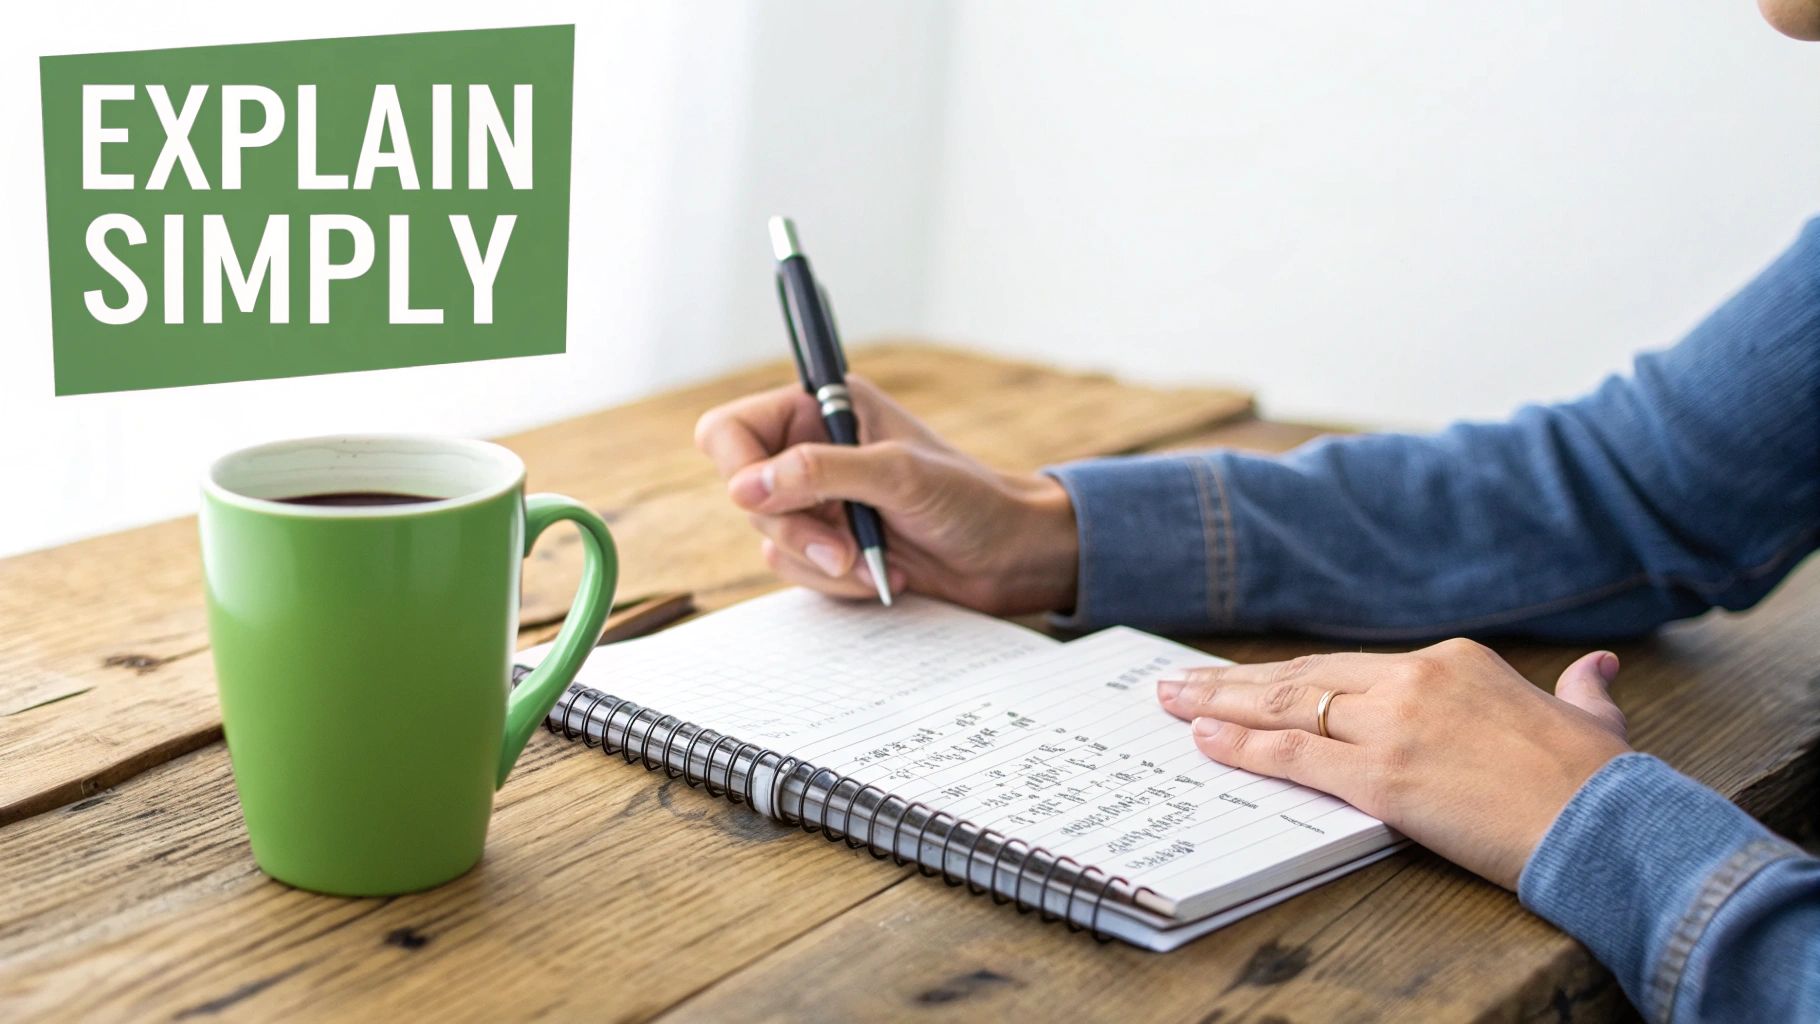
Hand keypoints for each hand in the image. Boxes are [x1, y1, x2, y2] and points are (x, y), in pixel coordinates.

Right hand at [693, 375, 1080, 614]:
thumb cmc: (969, 500)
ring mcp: (817, 502)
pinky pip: (795, 572)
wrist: (1007, 556)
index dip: (737, 466)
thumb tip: (746, 487)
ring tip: (879, 562)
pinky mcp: (826, 546)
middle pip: (743, 493)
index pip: (733, 430)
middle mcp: (811, 450)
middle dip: (795, 530)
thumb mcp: (898, 475)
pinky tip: (882, 573)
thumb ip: (820, 472)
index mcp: (823, 408)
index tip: (763, 501)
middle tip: (842, 551)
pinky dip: (837, 582)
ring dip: (823, 562)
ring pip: (769, 540)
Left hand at [1156, 640, 1632, 888]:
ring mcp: (1393, 725)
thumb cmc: (1600, 781)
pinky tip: (1204, 740)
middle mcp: (1414, 680)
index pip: (1347, 668)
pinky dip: (1242, 747)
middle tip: (1180, 680)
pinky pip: (1293, 756)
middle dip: (1235, 682)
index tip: (1251, 681)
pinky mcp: (1382, 776)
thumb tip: (1596, 669)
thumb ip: (1581, 689)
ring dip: (1218, 705)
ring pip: (1285, 707)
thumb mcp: (1591, 719)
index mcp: (1453, 661)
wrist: (1608, 824)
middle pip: (1303, 677)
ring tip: (1172, 702)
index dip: (1291, 678)